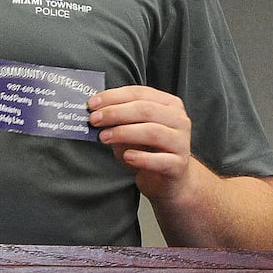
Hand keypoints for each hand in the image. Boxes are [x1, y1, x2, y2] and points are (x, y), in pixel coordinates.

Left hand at [87, 85, 192, 200]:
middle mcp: (179, 120)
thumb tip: (95, 112)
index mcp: (168, 104)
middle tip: (94, 119)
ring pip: (153, 132)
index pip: (140, 93)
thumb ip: (117, 119)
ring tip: (104, 137)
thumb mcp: (130, 129)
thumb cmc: (146, 149)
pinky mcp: (179, 165)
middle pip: (146, 110)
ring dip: (124, 133)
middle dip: (115, 113)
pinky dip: (141, 158)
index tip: (92, 104)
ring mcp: (181, 143)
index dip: (114, 97)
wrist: (166, 178)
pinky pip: (160, 160)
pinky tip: (127, 157)